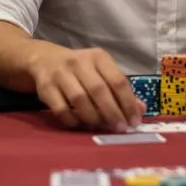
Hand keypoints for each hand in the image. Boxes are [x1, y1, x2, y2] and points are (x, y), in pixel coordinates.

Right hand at [29, 44, 144, 131]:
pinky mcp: (46, 87)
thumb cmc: (81, 69)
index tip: (134, 121)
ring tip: (101, 127)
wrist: (45, 60)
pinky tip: (80, 124)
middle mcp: (79, 62)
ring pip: (79, 100)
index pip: (117, 80)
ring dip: (93, 117)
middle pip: (98, 90)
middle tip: (120, 128)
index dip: (128, 103)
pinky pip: (61, 109)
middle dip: (112, 113)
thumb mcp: (101, 71)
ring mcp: (60, 74)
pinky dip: (73, 120)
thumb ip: (120, 90)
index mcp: (98, 57)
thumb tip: (140, 109)